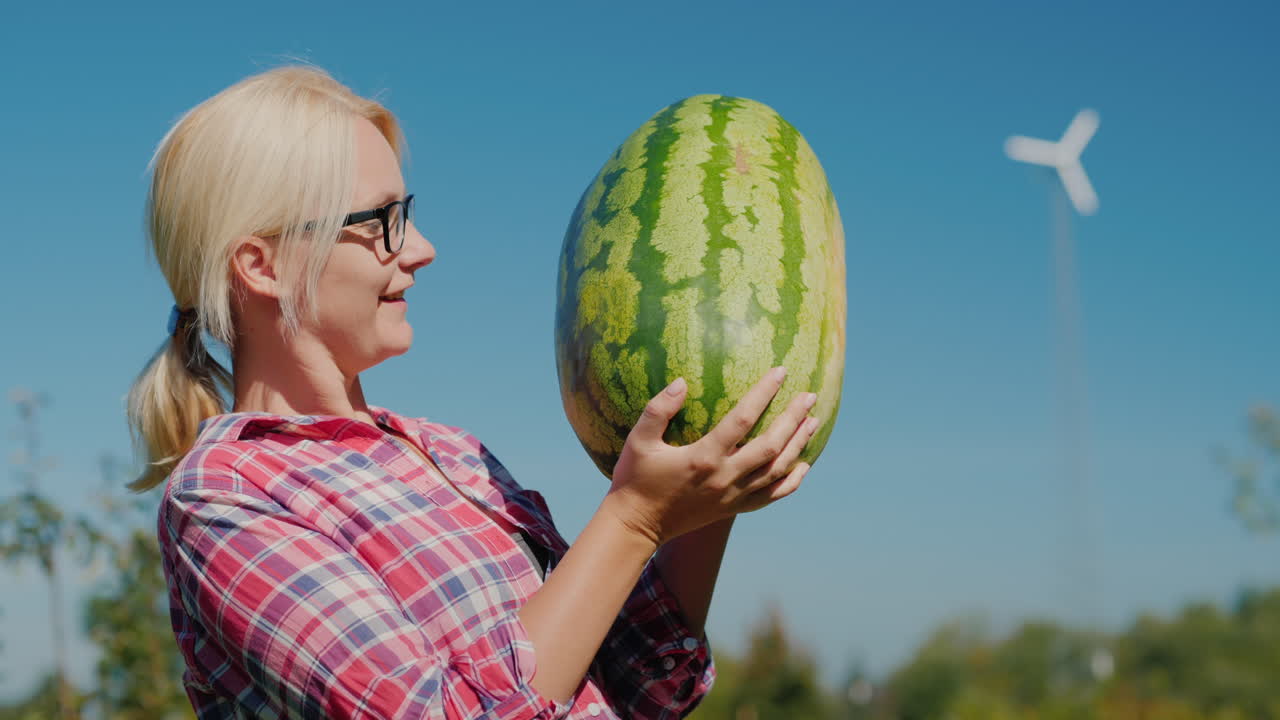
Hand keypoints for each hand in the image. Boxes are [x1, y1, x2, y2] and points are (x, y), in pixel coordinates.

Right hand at [604, 367, 819, 545]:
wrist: (636, 525)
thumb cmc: (634, 478)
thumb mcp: (638, 440)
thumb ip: (659, 409)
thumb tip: (682, 381)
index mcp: (703, 457)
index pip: (743, 419)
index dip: (764, 393)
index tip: (780, 372)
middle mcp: (724, 478)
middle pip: (771, 445)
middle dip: (793, 419)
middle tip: (809, 395)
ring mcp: (732, 496)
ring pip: (776, 470)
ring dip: (797, 445)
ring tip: (813, 421)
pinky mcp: (733, 508)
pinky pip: (771, 496)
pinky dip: (791, 481)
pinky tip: (803, 465)